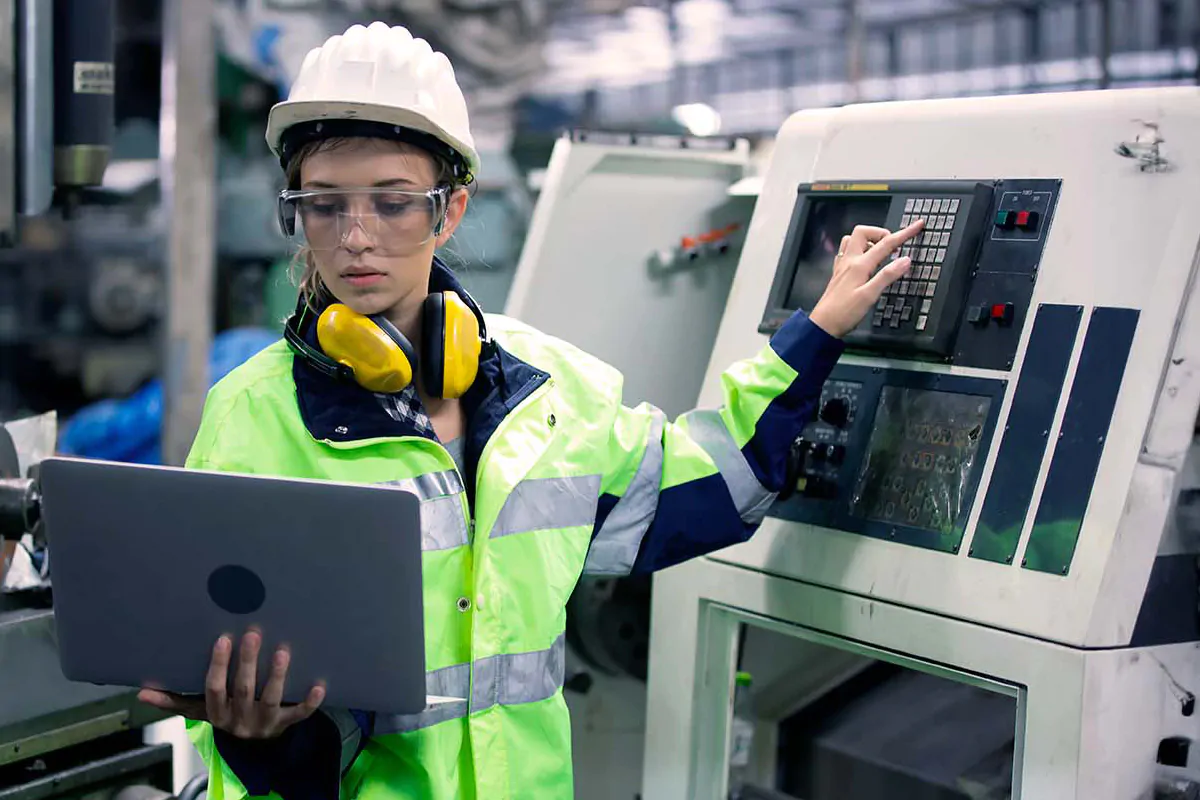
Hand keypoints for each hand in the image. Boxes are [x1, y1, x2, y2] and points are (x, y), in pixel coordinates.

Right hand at [138, 629, 324, 739]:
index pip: (214, 689)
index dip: (219, 666)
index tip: (223, 638)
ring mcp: (264, 724)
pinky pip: (299, 715)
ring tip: (282, 652)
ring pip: (270, 701)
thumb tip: (140, 692)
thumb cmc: (225, 714)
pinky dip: (309, 702)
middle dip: (247, 663)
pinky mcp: (286, 724)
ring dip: (276, 677)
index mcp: (217, 713)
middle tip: (254, 633)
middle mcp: (239, 720)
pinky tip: (319, 685)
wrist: (253, 747)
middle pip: (243, 691)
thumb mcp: (199, 710)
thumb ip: (173, 700)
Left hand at [809, 219, 924, 337]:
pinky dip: (858, 251)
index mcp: (859, 265)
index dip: (904, 233)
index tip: (917, 225)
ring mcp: (842, 267)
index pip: (886, 243)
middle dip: (881, 232)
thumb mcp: (870, 296)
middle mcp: (849, 261)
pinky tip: (864, 260)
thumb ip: (887, 276)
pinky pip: (846, 253)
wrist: (823, 325)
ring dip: (868, 241)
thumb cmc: (844, 313)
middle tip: (893, 245)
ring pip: (852, 241)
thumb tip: (905, 260)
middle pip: (863, 232)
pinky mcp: (838, 274)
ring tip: (880, 253)